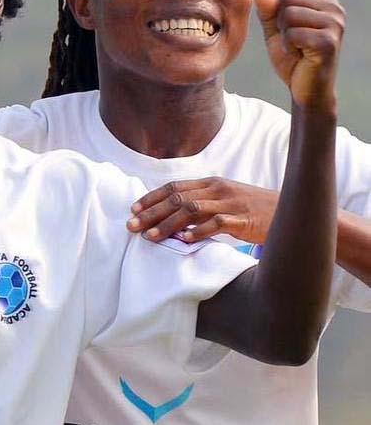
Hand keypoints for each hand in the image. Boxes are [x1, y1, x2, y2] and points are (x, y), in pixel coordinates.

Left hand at [128, 177, 277, 244]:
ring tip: (151, 237)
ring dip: (168, 224)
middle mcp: (218, 189)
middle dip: (151, 212)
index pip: (174, 187)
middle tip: (131, 226)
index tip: (132, 209)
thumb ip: (202, 205)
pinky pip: (217, 224)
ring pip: (192, 209)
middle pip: (177, 198)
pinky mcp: (244, 219)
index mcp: (212, 183)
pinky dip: (198, 232)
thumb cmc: (253, 211)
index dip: (151, 197)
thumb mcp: (225, 201)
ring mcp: (231, 203)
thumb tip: (171, 219)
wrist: (292, 212)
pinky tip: (183, 241)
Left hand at [255, 0, 343, 113]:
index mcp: (325, 1)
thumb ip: (268, 12)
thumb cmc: (292, 58)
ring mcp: (335, 24)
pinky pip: (292, 33)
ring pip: (289, 14)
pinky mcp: (328, 41)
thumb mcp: (276, 31)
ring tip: (297, 47)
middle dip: (281, 21)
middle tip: (293, 40)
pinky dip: (287, 46)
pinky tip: (299, 55)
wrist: (306, 89)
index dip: (280, 11)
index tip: (291, 29)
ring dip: (285, 35)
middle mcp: (335, 9)